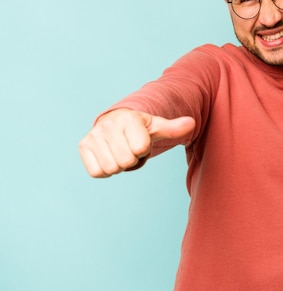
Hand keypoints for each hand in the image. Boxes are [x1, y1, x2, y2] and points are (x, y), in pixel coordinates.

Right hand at [78, 109, 195, 177]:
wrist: (117, 122)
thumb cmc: (141, 128)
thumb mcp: (158, 127)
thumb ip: (174, 128)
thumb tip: (192, 123)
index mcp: (129, 118)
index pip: (140, 149)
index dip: (143, 149)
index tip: (141, 141)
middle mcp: (109, 124)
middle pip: (126, 161)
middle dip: (131, 158)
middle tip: (130, 147)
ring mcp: (94, 135)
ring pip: (111, 168)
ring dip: (119, 165)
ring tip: (120, 151)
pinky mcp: (83, 145)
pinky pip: (97, 172)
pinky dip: (105, 170)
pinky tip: (109, 156)